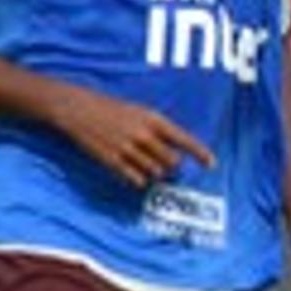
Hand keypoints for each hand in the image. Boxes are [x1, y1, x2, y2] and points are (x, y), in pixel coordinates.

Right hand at [58, 88, 215, 188]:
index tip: (212, 164)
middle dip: (172, 166)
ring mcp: (127, 148)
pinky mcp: (112, 160)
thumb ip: (160, 130)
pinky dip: (140, 181)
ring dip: (155, 173)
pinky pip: (136, 179)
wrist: (78, 109)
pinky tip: (136, 174)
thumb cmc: (113, 109)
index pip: (184, 139)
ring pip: (155, 173)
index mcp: (153, 120)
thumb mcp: (140, 112)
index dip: (200, 153)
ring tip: (144, 164)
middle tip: (163, 163)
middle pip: (172, 162)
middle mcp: (143, 135)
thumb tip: (179, 151)